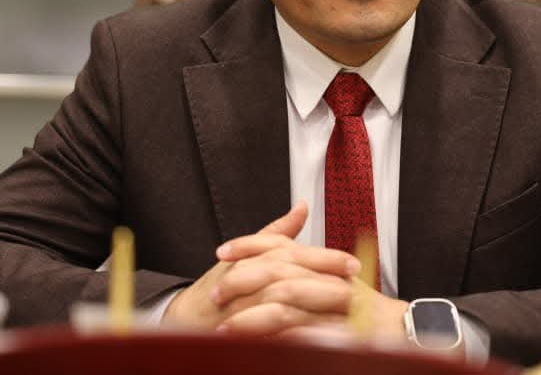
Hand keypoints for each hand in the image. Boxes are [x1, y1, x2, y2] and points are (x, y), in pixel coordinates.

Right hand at [163, 202, 358, 332]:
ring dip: (310, 301)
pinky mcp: (236, 328)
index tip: (353, 264)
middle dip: (322, 276)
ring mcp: (241, 303)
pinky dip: (288, 330)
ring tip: (339, 307)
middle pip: (288, 271)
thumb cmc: (221, 286)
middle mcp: (247, 276)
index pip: (294, 253)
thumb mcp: (249, 254)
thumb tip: (302, 206)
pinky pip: (264, 328)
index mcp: (255, 259)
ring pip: (277, 297)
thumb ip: (278, 232)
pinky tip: (313, 334)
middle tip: (353, 283)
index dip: (324, 258)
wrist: (187, 319)